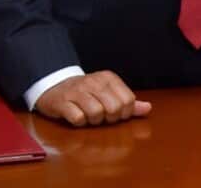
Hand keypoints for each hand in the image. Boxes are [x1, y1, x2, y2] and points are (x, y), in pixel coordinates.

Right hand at [34, 71, 151, 126]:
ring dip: (94, 121)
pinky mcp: (62, 102)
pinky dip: (80, 122)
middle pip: (114, 108)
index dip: (124, 113)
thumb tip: (148, 108)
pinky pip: (78, 118)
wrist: (53, 85)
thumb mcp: (108, 92)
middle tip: (102, 117)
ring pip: (97, 113)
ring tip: (89, 116)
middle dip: (110, 118)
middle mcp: (94, 82)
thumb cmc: (85, 92)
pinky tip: (77, 116)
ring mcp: (77, 91)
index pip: (128, 100)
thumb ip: (128, 102)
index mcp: (108, 78)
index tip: (116, 113)